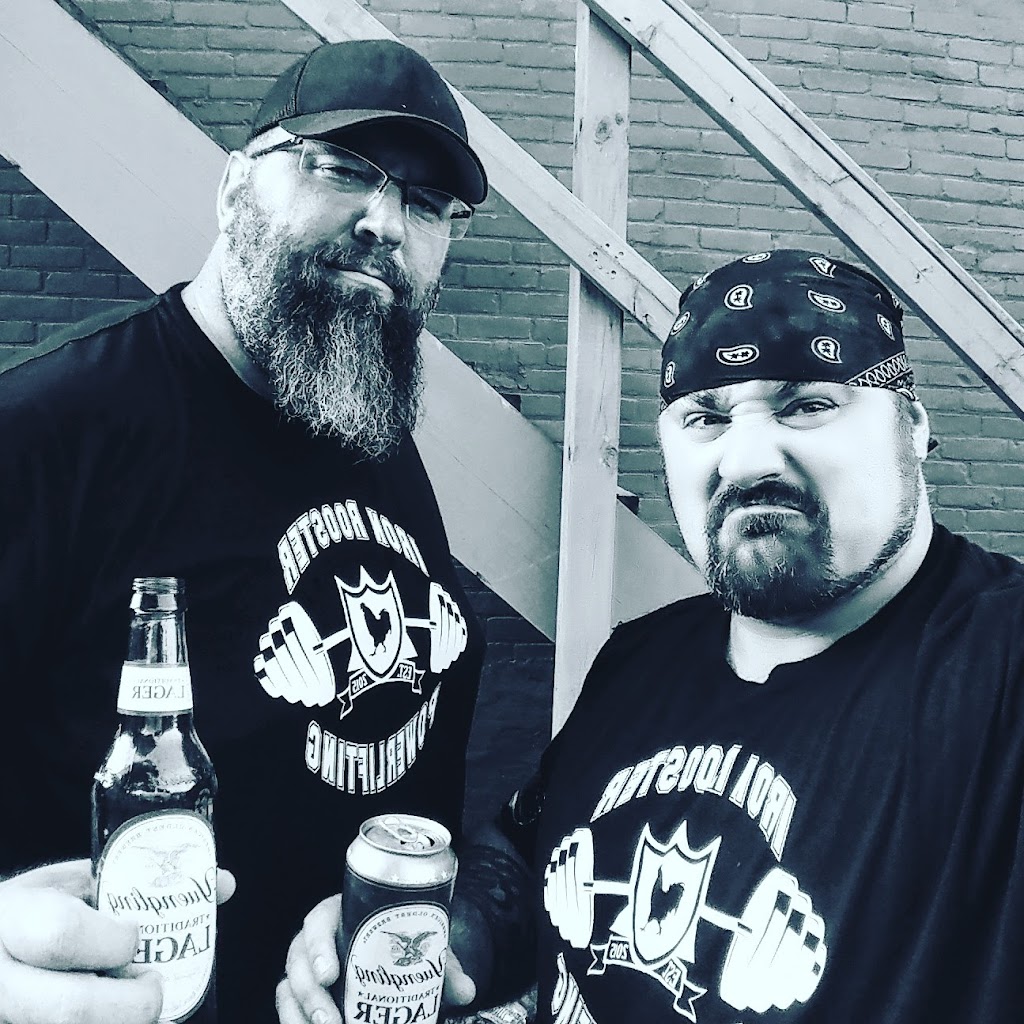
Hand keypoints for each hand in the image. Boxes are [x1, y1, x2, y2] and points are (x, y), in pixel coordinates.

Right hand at [0, 859, 236, 1023]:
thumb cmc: (34, 912)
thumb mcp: (71, 885)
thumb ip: (135, 883)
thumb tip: (222, 883)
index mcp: (12, 918)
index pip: (61, 935)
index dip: (113, 941)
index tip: (135, 936)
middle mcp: (2, 979)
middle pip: (72, 1008)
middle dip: (132, 1004)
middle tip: (153, 986)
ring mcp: (8, 1015)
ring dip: (123, 1022)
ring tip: (139, 1004)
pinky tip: (127, 1017)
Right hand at [276, 895, 478, 1023]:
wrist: (395, 950)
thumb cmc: (402, 940)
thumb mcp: (421, 948)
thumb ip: (442, 967)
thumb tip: (467, 991)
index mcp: (340, 913)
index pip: (318, 922)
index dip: (318, 947)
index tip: (331, 974)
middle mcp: (317, 938)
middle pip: (298, 960)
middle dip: (309, 993)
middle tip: (329, 1021)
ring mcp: (306, 966)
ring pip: (288, 987)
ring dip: (299, 1013)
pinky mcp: (303, 993)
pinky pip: (288, 1006)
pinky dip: (294, 1020)